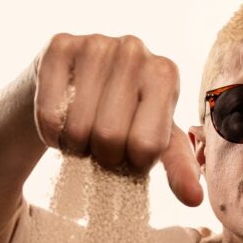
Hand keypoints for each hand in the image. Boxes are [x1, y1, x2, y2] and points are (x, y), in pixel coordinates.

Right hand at [33, 33, 202, 207]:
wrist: (75, 86)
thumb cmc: (123, 117)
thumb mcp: (155, 140)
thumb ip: (178, 167)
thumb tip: (194, 199)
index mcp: (166, 73)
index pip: (146, 146)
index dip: (132, 163)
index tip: (129, 153)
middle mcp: (134, 49)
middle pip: (109, 137)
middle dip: (102, 155)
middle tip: (102, 145)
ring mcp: (95, 43)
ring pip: (77, 128)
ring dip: (75, 146)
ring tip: (83, 133)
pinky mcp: (58, 46)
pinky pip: (48, 115)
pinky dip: (51, 134)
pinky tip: (61, 123)